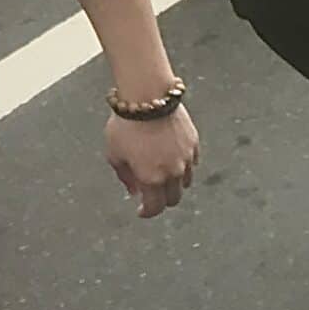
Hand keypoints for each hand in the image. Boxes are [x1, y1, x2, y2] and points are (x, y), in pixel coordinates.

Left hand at [105, 104, 199, 219]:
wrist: (148, 97)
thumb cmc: (126, 124)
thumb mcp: (114, 153)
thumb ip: (124, 176)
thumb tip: (134, 191)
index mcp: (152, 178)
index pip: (155, 208)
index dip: (147, 212)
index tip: (141, 211)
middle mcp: (172, 173)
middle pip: (173, 199)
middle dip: (161, 199)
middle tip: (150, 192)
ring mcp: (186, 159)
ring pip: (185, 182)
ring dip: (173, 183)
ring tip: (160, 172)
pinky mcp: (194, 144)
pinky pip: (191, 163)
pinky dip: (183, 165)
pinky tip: (171, 156)